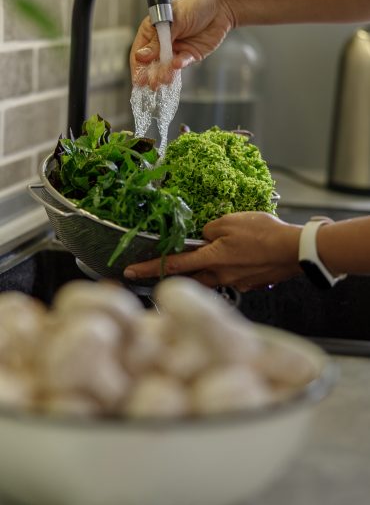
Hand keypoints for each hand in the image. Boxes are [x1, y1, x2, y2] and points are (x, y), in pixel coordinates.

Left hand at [124, 212, 302, 290]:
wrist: (295, 250)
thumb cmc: (264, 233)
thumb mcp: (231, 221)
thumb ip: (209, 230)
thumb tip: (203, 238)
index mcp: (211, 259)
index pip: (172, 264)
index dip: (148, 268)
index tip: (129, 272)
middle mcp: (219, 276)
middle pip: (191, 276)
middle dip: (180, 271)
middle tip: (174, 263)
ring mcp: (235, 282)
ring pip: (211, 277)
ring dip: (206, 268)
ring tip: (218, 253)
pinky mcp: (248, 283)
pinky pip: (230, 277)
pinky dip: (228, 268)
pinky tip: (240, 257)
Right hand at [129, 0, 233, 89]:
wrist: (222, 5)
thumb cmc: (195, 4)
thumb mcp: (174, 20)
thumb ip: (159, 40)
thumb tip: (142, 56)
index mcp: (153, 29)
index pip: (140, 50)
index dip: (138, 65)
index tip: (138, 78)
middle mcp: (163, 41)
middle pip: (152, 62)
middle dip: (151, 74)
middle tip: (150, 84)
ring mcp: (176, 49)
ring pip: (167, 66)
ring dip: (164, 73)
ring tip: (164, 79)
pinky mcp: (190, 55)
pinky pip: (182, 63)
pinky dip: (179, 64)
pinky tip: (177, 65)